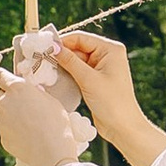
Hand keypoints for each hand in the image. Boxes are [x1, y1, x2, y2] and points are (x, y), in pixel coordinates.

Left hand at [0, 66, 87, 165]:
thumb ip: (38, 93)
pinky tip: (27, 135)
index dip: (5, 78)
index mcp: (17, 88)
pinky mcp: (2, 137)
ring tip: (30, 123)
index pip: (1, 76)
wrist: (50, 152)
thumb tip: (34, 91)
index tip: (8, 80)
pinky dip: (13, 130)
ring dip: (12, 115)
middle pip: (2, 96)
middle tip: (28, 106)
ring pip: (3, 114)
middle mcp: (4, 102)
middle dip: (12, 99)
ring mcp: (0, 121)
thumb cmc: (56, 124)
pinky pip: (6, 130)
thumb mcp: (52, 101)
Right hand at [53, 31, 158, 157]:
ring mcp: (101, 68)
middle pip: (78, 48)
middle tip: (42, 59)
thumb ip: (70, 61)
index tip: (44, 47)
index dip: (63, 41)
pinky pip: (78, 71)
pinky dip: (68, 73)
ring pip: (77, 60)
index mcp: (110, 49)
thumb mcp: (88, 79)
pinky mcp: (96, 80)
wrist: (122, 127)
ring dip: (63, 65)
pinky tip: (56, 77)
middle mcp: (107, 55)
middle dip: (61, 54)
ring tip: (47, 69)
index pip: (82, 38)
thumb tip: (53, 47)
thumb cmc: (112, 102)